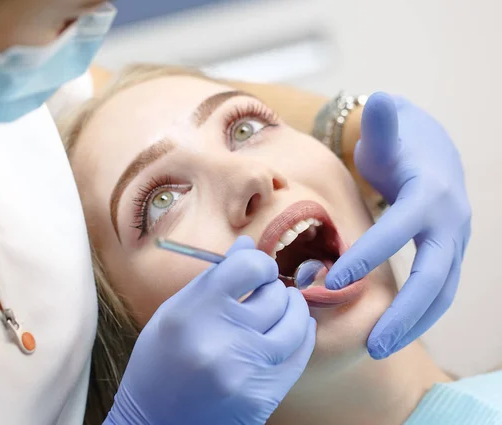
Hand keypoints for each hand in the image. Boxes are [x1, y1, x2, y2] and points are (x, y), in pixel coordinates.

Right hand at [105, 236, 315, 424]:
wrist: (156, 424)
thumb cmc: (159, 363)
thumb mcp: (174, 312)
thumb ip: (213, 279)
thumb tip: (248, 245)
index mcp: (192, 313)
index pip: (247, 267)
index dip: (258, 263)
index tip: (256, 269)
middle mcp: (220, 340)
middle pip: (274, 295)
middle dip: (272, 288)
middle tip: (264, 291)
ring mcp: (245, 371)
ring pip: (295, 323)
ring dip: (293, 308)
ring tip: (284, 306)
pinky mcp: (263, 395)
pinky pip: (299, 354)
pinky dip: (302, 335)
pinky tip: (294, 328)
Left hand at [326, 92, 470, 358]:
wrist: (433, 149)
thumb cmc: (400, 141)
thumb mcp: (390, 128)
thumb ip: (384, 121)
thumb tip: (380, 100)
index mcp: (430, 193)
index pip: (399, 230)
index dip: (369, 254)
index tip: (334, 281)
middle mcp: (449, 221)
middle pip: (434, 275)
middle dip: (405, 312)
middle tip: (372, 344)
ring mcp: (454, 241)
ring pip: (442, 292)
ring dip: (414, 324)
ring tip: (379, 349)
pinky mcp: (447, 253)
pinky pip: (439, 291)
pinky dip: (420, 315)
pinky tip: (393, 333)